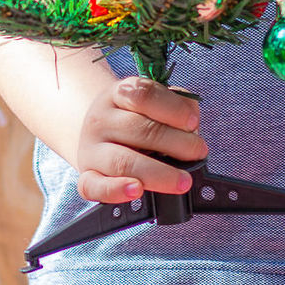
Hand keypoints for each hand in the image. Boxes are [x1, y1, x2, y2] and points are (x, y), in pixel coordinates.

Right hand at [75, 78, 207, 204]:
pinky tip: (136, 190)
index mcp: (118, 94)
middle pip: (138, 129)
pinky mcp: (86, 175)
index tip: (193, 123)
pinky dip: (115, 190)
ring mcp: (91, 149)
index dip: (173, 109)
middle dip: (176, 143)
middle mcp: (100, 119)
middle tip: (198, 152)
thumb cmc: (137, 119)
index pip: (144, 95)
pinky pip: (93, 186)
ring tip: (182, 181)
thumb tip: (192, 125)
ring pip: (122, 161)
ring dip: (158, 173)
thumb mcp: (155, 103)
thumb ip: (177, 107)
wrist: (99, 134)